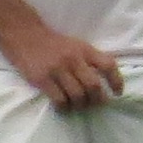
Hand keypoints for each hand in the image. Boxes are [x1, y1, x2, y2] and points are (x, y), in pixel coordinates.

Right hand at [2, 22, 125, 108]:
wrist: (25, 35)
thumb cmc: (54, 44)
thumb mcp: (76, 45)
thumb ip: (90, 60)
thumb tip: (105, 83)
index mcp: (84, 50)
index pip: (108, 65)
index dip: (117, 81)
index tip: (117, 93)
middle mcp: (73, 59)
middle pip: (93, 86)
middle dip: (98, 100)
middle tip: (95, 104)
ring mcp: (57, 69)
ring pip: (77, 96)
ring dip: (81, 106)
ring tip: (78, 106)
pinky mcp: (42, 79)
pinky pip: (59, 100)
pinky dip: (64, 107)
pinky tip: (63, 106)